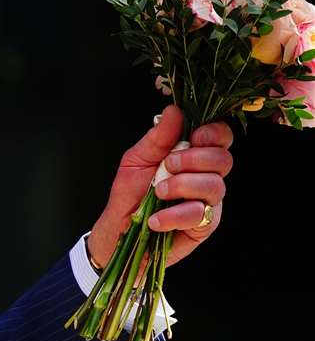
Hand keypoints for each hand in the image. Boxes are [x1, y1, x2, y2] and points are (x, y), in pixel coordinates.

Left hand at [87, 105, 233, 269]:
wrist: (117, 230)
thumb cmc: (129, 195)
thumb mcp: (136, 160)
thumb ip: (157, 137)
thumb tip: (174, 110)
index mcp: (194, 155)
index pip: (221, 137)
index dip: (213, 133)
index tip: (193, 137)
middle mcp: (206, 176)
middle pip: (224, 159)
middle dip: (194, 159)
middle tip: (168, 166)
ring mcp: (208, 202)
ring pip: (215, 186)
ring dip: (183, 186)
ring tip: (158, 192)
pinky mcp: (203, 226)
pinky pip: (200, 215)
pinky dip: (174, 215)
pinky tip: (156, 218)